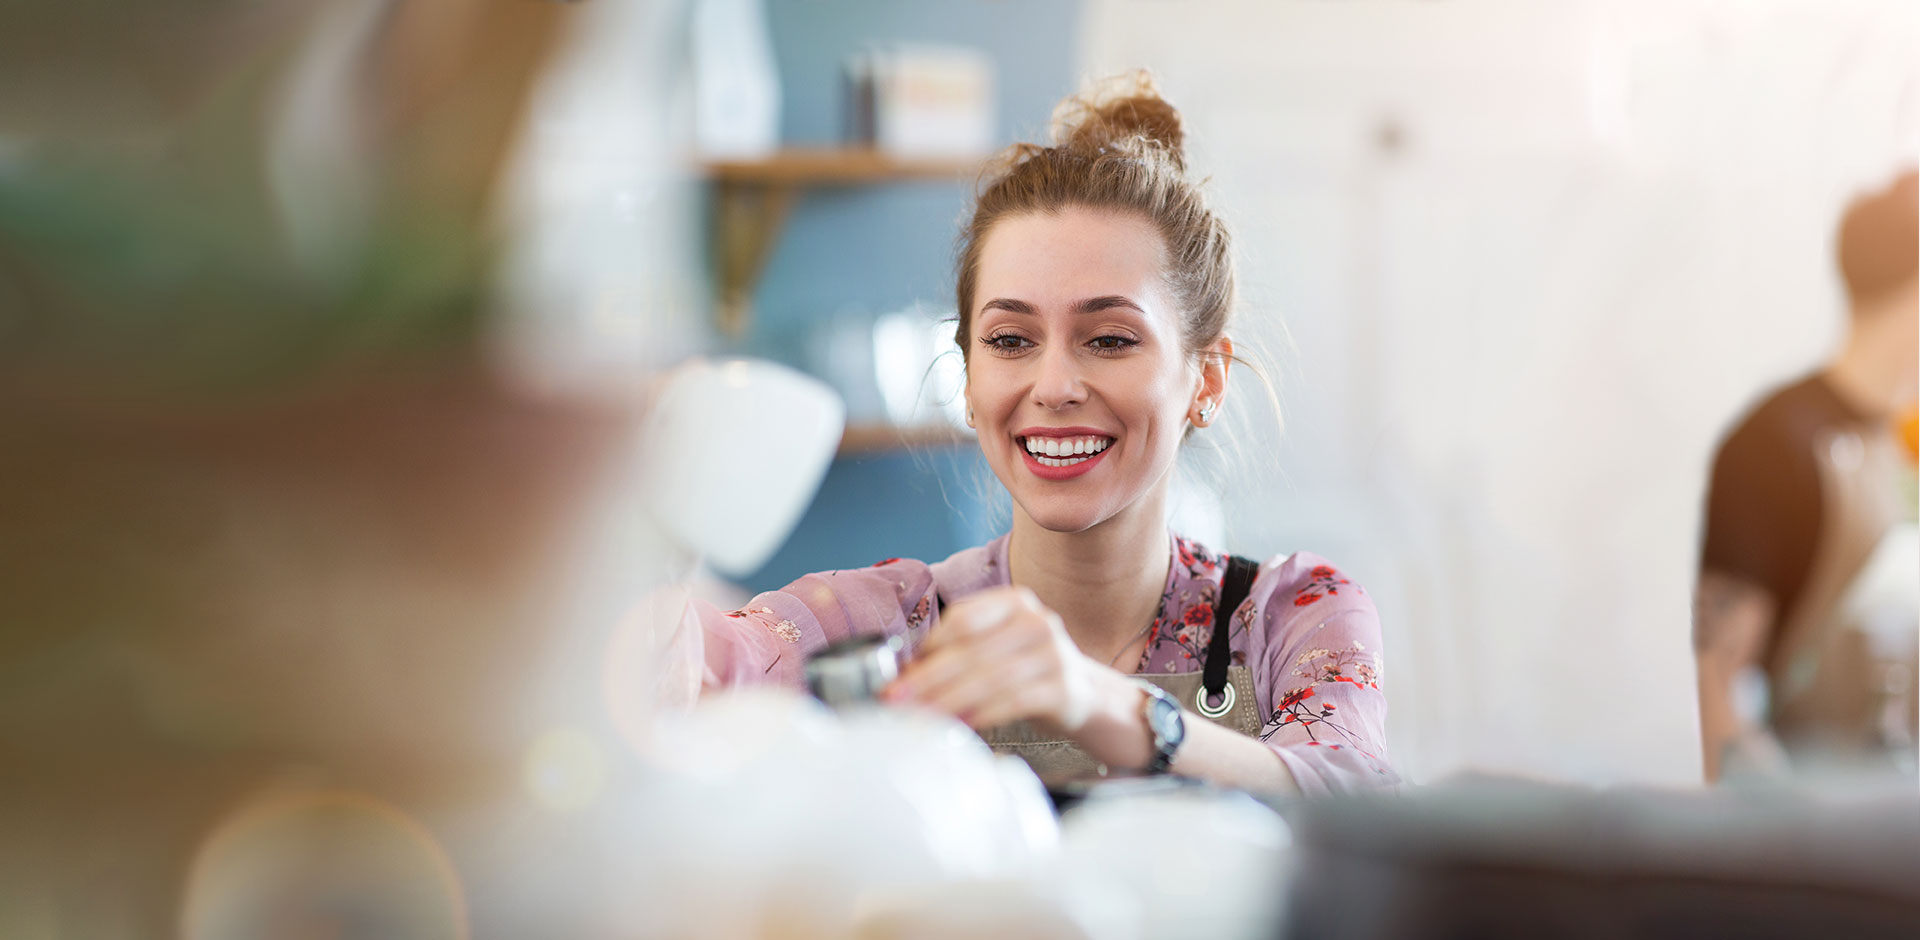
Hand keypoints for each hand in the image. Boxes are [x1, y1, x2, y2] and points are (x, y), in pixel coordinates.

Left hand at [881, 586, 1098, 735]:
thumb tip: (907, 676)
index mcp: (1014, 602)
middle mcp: (1036, 621)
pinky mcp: (1064, 687)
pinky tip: (961, 725)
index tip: (899, 674)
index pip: (963, 619)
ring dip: (949, 700)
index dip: (928, 648)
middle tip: (898, 700)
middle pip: (971, 650)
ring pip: (990, 678)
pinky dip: (983, 714)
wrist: (1089, 696)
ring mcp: (1054, 653)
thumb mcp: (999, 649)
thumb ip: (959, 653)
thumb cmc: (1031, 672)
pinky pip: (1015, 701)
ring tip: (923, 717)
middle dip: (928, 678)